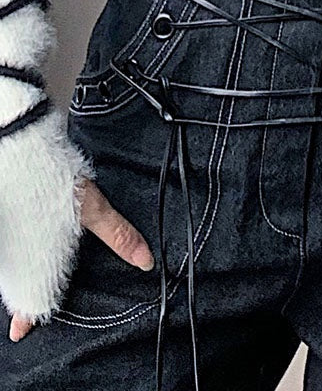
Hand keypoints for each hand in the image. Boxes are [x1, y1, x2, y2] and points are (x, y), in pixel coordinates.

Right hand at [8, 177, 154, 341]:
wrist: (23, 149)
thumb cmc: (54, 181)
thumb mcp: (92, 210)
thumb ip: (118, 236)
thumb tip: (145, 261)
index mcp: (35, 261)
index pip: (29, 298)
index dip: (26, 315)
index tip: (19, 333)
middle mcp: (14, 253)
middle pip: (15, 283)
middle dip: (21, 294)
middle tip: (22, 309)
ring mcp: (5, 236)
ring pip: (8, 266)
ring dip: (15, 271)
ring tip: (23, 275)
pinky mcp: (1, 217)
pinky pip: (4, 244)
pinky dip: (11, 249)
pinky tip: (18, 244)